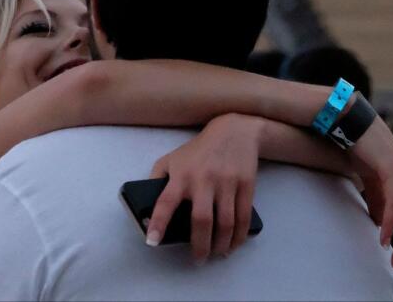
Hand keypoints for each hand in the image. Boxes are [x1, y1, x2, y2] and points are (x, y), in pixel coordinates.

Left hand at [145, 113, 261, 260]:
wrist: (233, 132)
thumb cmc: (197, 151)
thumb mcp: (171, 159)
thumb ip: (157, 180)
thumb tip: (147, 209)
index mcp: (181, 175)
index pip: (165, 201)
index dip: (158, 223)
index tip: (152, 241)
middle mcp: (203, 180)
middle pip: (202, 220)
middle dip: (200, 246)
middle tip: (198, 260)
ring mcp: (226, 183)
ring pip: (226, 223)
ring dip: (221, 245)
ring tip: (216, 255)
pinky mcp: (246, 185)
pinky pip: (243, 217)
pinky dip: (239, 236)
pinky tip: (233, 244)